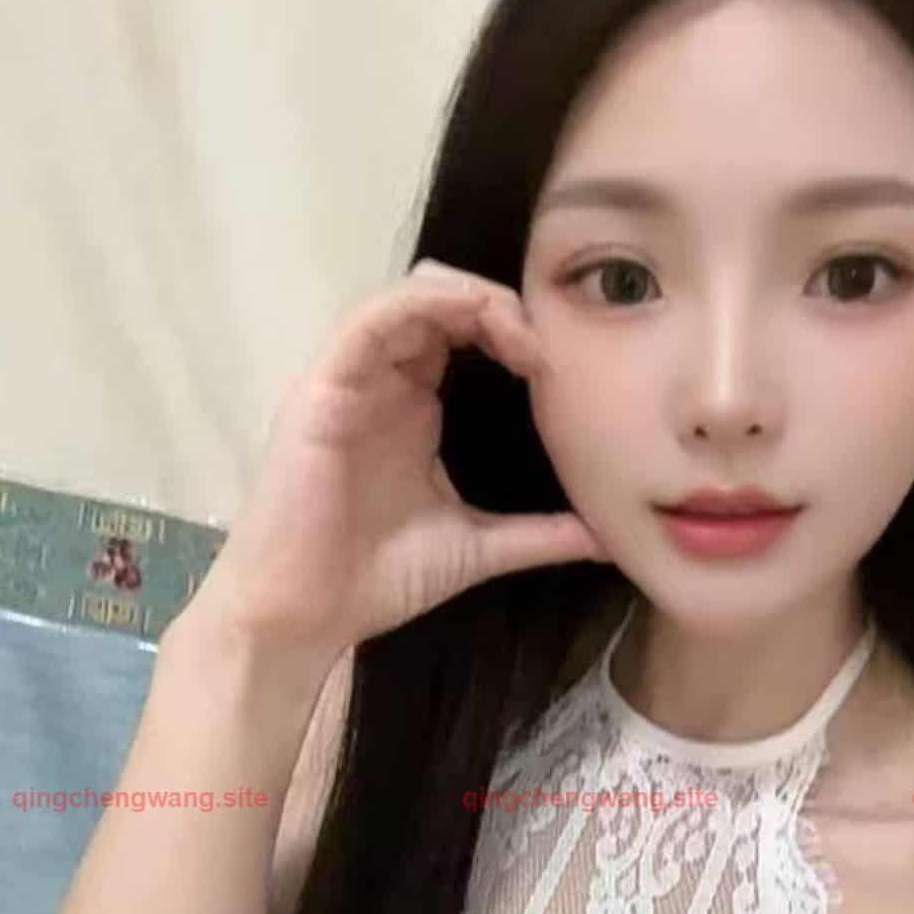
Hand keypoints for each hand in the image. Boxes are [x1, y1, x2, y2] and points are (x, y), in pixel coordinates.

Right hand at [193, 259, 608, 667]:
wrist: (304, 618)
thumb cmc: (373, 581)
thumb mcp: (476, 549)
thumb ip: (538, 534)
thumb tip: (608, 539)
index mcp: (413, 407)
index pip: (463, 332)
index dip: (514, 330)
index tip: (557, 368)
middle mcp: (381, 383)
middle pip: (440, 299)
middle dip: (500, 306)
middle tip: (545, 347)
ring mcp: (349, 381)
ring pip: (409, 295)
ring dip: (471, 299)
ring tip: (519, 335)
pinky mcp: (322, 390)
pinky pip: (370, 320)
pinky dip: (424, 305)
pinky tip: (470, 320)